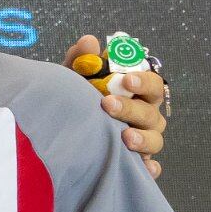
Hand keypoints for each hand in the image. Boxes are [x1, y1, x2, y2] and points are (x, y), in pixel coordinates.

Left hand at [69, 34, 167, 179]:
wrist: (55, 129)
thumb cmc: (75, 100)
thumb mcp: (73, 79)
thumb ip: (80, 61)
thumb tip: (89, 41)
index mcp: (137, 94)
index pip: (152, 84)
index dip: (142, 81)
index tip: (125, 79)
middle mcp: (145, 117)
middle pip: (152, 113)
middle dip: (132, 109)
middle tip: (108, 105)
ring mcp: (142, 141)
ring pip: (155, 141)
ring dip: (142, 139)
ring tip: (124, 137)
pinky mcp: (134, 164)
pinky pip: (149, 169)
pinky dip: (149, 169)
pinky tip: (142, 169)